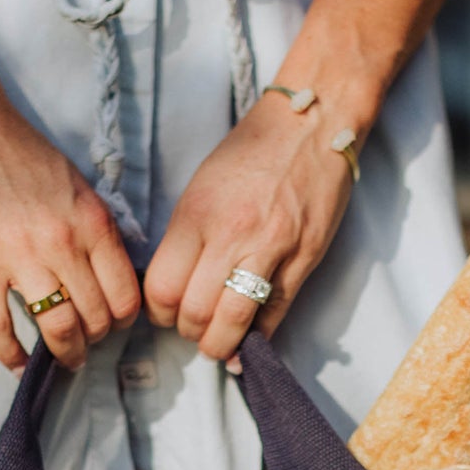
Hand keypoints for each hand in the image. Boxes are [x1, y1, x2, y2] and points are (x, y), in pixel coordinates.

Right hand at [0, 104, 141, 370]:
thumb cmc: (21, 150)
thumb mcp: (78, 186)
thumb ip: (95, 231)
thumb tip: (110, 276)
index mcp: (92, 223)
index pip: (125, 295)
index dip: (122, 321)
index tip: (112, 324)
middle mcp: (63, 242)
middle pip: (95, 317)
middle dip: (94, 340)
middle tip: (85, 343)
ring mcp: (20, 255)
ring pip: (56, 327)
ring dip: (64, 352)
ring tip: (61, 357)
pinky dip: (10, 353)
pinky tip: (17, 364)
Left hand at [144, 96, 354, 363]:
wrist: (310, 125)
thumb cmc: (251, 152)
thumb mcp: (201, 187)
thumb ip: (186, 238)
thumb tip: (175, 287)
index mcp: (196, 214)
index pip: (162, 288)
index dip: (158, 313)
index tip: (164, 314)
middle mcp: (231, 235)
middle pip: (195, 312)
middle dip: (189, 333)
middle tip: (192, 330)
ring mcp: (271, 249)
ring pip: (235, 321)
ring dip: (221, 344)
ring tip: (218, 345)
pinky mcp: (304, 259)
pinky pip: (276, 312)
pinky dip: (259, 335)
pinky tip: (250, 340)